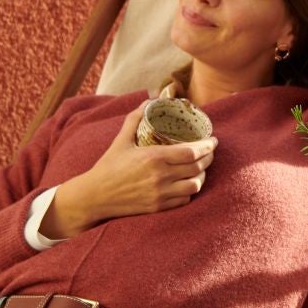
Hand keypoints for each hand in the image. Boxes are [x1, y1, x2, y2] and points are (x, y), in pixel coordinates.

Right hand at [42, 104, 215, 237]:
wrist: (95, 196)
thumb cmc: (108, 166)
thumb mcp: (121, 140)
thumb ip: (136, 118)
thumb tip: (149, 100)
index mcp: (154, 157)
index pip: (191, 152)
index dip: (207, 146)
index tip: (213, 140)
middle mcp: (160, 177)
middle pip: (197, 167)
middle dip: (209, 158)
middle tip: (210, 151)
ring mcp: (161, 194)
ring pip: (195, 185)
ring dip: (202, 175)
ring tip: (201, 168)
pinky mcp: (159, 207)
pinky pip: (185, 199)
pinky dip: (191, 191)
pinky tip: (189, 183)